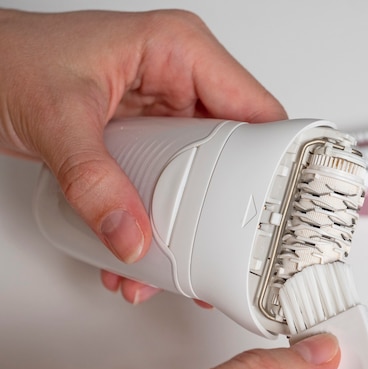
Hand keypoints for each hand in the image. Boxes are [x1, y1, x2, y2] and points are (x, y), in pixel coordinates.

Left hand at [0, 8, 286, 303]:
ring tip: (176, 256)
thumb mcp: (58, 120)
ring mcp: (165, 109)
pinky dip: (161, 216)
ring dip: (189, 221)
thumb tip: (130, 235)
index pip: (256, 108)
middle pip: (235, 151)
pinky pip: (173, 181)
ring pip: (204, 173)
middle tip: (224, 241)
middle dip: (224, 204)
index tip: (278, 200)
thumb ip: (94, 184)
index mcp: (179, 50)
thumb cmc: (8, 57)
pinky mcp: (148, 136)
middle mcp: (179, 79)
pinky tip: (144, 243)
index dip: (276, 157)